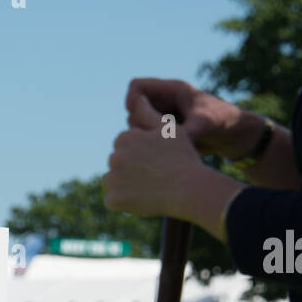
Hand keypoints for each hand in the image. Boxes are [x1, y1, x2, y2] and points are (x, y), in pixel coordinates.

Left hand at [103, 94, 204, 216]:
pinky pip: (112, 201)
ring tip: (148, 187)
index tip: (155, 159)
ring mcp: (113, 180)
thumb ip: (148, 113)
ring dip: (124, 185)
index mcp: (124, 138)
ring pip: (113, 182)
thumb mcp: (168, 128)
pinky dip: (123, 203)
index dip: (140, 153)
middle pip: (117, 164)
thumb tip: (136, 97)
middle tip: (153, 175)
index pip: (124, 146)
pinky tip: (141, 200)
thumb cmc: (182, 156)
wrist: (188, 188)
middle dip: (130, 168)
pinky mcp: (114, 200)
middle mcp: (114, 157)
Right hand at [124, 78, 249, 158]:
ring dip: (144, 135)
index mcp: (172, 90)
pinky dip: (151, 144)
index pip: (137, 86)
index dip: (133, 101)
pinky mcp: (165, 132)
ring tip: (164, 144)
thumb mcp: (206, 125)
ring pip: (137, 125)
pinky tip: (166, 150)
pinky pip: (147, 136)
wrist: (235, 136)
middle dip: (139, 123)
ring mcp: (163, 117)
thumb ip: (184, 132)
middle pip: (133, 108)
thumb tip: (164, 142)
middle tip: (156, 137)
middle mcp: (164, 102)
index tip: (142, 118)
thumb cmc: (224, 122)